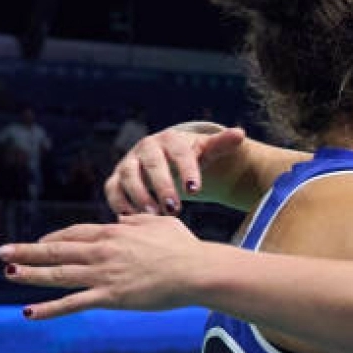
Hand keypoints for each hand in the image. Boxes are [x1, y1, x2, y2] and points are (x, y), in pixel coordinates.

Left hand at [0, 214, 205, 318]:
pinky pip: (73, 303)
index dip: (53, 238)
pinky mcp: (110, 297)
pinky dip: (49, 309)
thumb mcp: (160, 222)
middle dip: (27, 251)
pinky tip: (29, 312)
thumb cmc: (185, 247)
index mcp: (113, 232)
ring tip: (9, 273)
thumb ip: (137, 220)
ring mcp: (104, 274)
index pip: (74, 234)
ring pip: (58, 274)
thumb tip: (124, 218)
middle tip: (3, 252)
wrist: (196, 270)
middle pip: (56, 251)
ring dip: (30, 274)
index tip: (39, 243)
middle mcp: (102, 251)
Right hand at [104, 122, 245, 215]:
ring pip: (128, 176)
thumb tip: (240, 133)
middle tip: (175, 209)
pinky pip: (112, 189)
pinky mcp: (116, 178)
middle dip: (162, 186)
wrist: (166, 158)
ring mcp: (129, 162)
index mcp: (171, 140)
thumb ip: (222, 143)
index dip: (187, 170)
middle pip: (152, 165)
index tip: (195, 190)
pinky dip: (119, 203)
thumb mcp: (207, 150)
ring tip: (154, 215)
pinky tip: (132, 219)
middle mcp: (146, 148)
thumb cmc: (191, 156)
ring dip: (139, 195)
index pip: (179, 153)